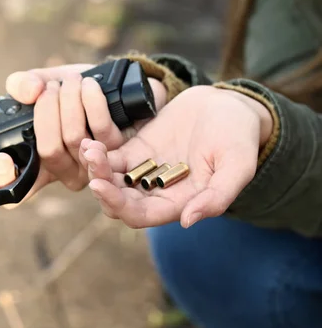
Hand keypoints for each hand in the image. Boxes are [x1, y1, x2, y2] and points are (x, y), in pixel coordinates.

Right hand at [0, 64, 167, 204]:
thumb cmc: (68, 92)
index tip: (3, 158)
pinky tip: (89, 85)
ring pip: (75, 138)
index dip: (4, 179)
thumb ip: (22, 85)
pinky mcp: (118, 154)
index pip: (13, 189)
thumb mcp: (38, 83)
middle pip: (49, 151)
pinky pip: (100, 128)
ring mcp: (91, 167)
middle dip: (47, 110)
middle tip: (51, 88)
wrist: (111, 86)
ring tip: (71, 80)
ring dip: (70, 102)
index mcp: (38, 165)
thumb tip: (31, 91)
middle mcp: (64, 172)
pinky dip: (92, 102)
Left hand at [81, 85, 272, 227]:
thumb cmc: (239, 138)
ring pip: (110, 180)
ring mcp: (145, 172)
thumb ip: (217, 196)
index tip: (99, 185)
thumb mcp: (238, 167)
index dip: (117, 204)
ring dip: (95, 169)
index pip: (140, 215)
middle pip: (118, 200)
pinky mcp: (137, 151)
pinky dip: (98, 154)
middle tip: (91, 159)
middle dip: (101, 184)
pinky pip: (111, 158)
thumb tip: (187, 221)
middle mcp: (157, 193)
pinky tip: (88, 141)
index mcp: (178, 204)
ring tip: (88, 147)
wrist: (231, 107)